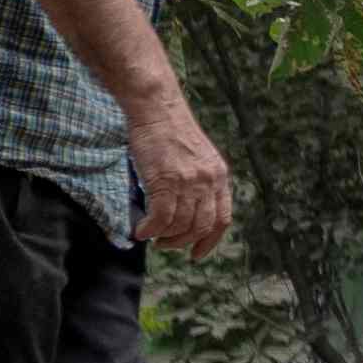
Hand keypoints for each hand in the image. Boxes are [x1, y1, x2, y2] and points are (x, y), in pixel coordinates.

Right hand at [133, 97, 242, 258]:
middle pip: (201, 225)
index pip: (222, 218)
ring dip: (164, 237)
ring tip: (151, 235)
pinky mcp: (166, 180)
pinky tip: (140, 230)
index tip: (197, 254)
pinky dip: (149, 229)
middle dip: (183, 241)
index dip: (210, 240)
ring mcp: (188, 181)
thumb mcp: (196, 156)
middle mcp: (208, 180)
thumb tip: (187, 209)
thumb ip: (198, 180)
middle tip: (165, 244)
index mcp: (219, 175)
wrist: (157, 107)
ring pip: (180, 225)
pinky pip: (160, 218)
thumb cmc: (169, 130)